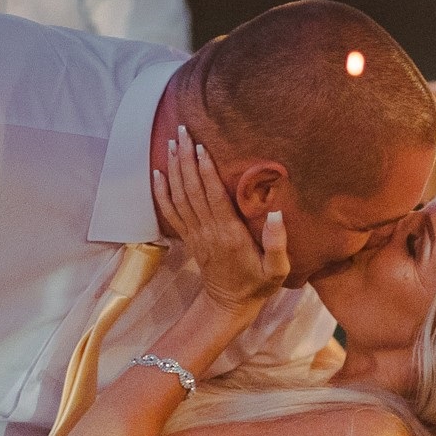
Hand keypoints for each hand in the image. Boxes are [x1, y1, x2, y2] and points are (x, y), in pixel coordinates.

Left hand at [153, 127, 290, 312]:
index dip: (205, 170)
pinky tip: (158, 172)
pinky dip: (161, 191)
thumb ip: (277, 243)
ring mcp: (195, 234)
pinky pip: (170, 212)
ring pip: (179, 196)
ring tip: (172, 142)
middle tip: (182, 130)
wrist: (230, 305)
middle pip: (192, 189)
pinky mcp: (188, 238)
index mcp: (229, 233)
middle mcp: (208, 230)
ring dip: (174, 168)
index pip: (213, 195)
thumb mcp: (277, 270)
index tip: (201, 146)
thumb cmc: (258, 284)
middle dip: (186, 159)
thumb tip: (276, 213)